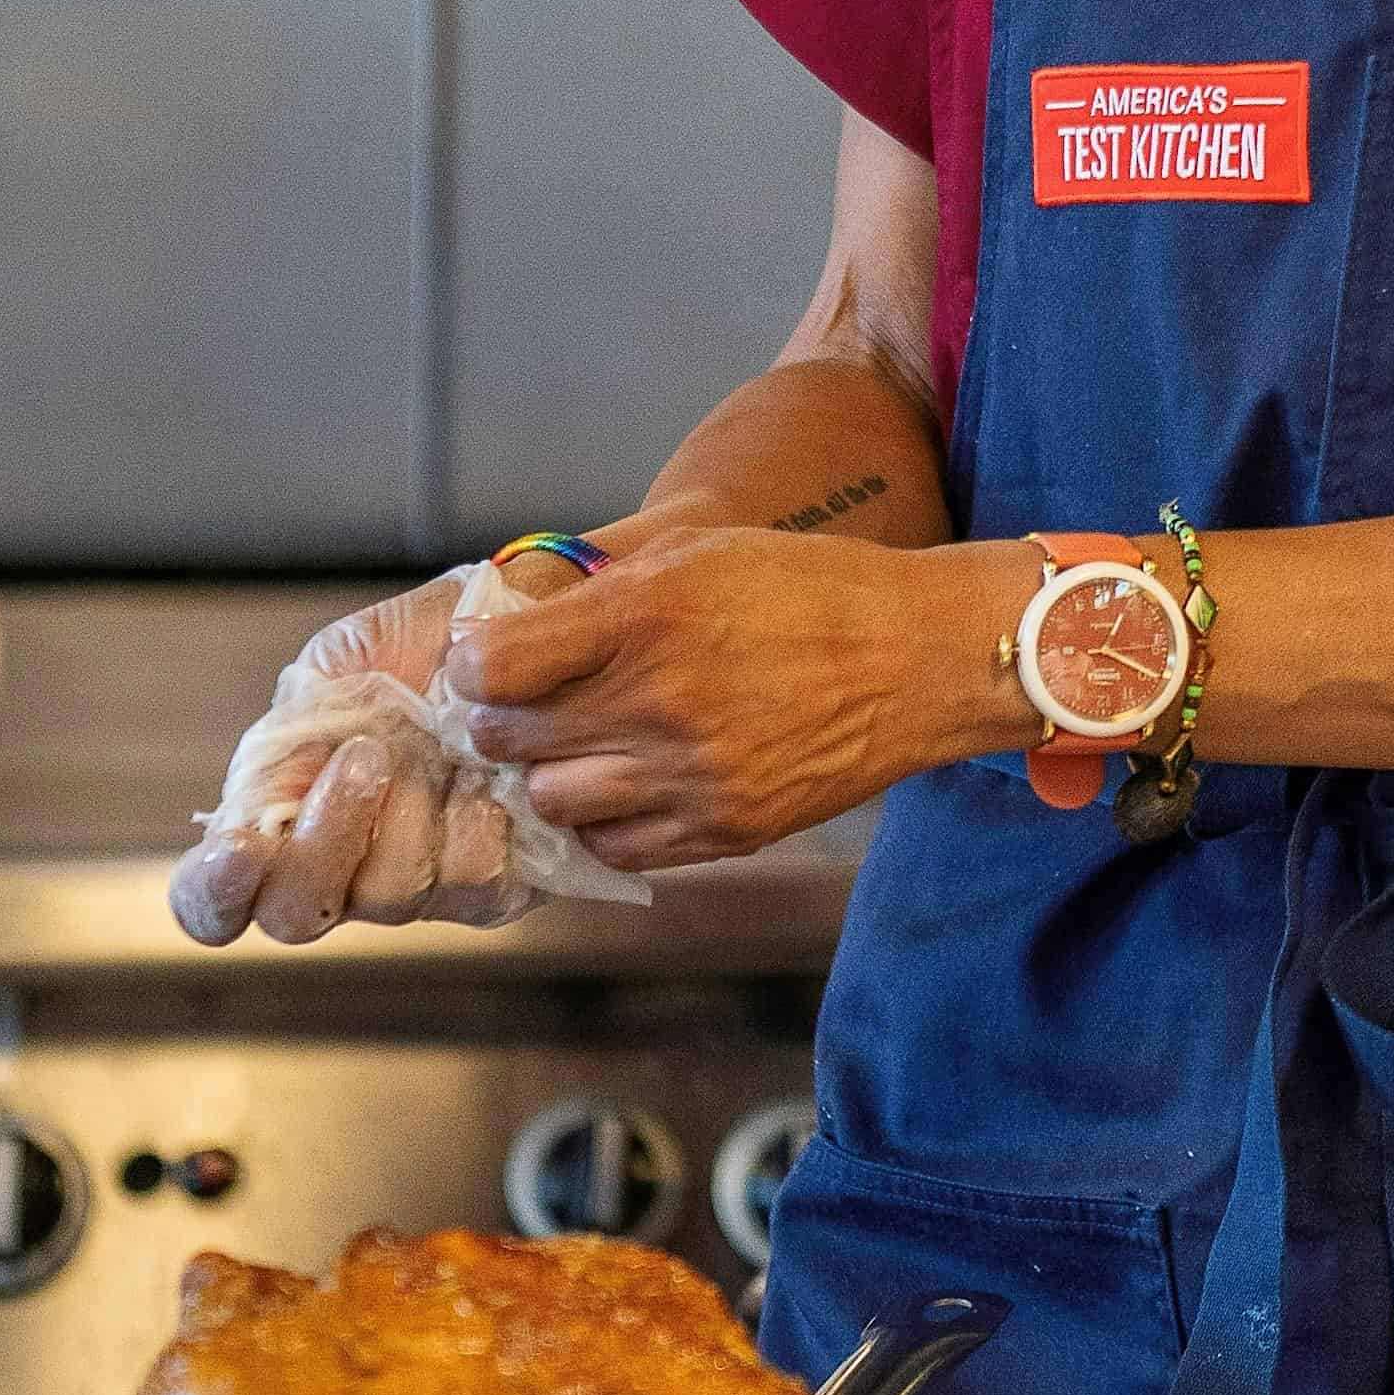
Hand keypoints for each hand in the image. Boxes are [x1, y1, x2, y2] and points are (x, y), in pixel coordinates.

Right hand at [170, 576, 509, 947]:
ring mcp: (411, 886)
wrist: (514, 631)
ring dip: (407, 815)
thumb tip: (269, 795)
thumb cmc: (413, 650)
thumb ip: (291, 729)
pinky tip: (486, 777)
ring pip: (387, 897)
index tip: (240, 845)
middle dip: (325, 838)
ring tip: (435, 744)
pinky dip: (476, 822)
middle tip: (365, 756)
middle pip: (295, 916)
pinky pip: (471, 884)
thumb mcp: (335, 665)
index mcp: (277, 823)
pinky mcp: (487, 887)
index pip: (214, 902)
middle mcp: (338, 870)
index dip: (212, 892)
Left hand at [441, 524, 995, 877]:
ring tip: (582, 743)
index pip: (494, 668)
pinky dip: (605, 819)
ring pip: (552, 800)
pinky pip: (614, 846)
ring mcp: (690, 775)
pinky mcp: (722, 828)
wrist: (918, 658)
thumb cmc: (808, 588)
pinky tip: (627, 783)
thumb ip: (603, 584)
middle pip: (513, 737)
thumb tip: (517, 613)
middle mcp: (660, 700)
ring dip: (552, 771)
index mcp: (648, 613)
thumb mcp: (701, 548)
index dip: (475, 666)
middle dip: (504, 719)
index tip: (485, 662)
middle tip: (527, 702)